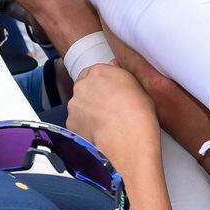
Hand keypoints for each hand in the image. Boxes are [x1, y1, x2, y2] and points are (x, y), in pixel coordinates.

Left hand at [65, 62, 162, 176]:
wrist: (126, 139)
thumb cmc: (137, 115)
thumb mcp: (139, 88)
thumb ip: (122, 77)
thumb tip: (116, 70)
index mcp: (100, 72)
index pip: (96, 72)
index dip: (104, 83)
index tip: (110, 91)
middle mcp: (83, 85)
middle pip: (85, 88)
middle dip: (94, 96)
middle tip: (109, 108)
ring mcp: (75, 104)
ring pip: (80, 105)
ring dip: (89, 112)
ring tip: (106, 123)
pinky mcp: (70, 122)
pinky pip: (77, 122)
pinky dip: (85, 126)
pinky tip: (99, 132)